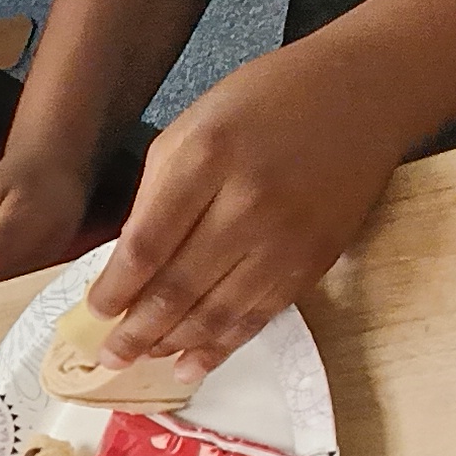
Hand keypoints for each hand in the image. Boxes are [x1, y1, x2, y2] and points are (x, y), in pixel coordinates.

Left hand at [83, 42, 411, 369]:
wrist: (362, 93)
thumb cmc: (267, 101)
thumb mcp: (192, 126)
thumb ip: (157, 192)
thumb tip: (129, 263)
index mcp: (206, 160)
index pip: (146, 245)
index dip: (114, 289)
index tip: (93, 312)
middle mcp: (247, 203)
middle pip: (178, 287)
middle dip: (136, 331)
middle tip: (108, 357)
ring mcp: (286, 237)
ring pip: (217, 311)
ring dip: (173, 345)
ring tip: (141, 362)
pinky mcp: (314, 260)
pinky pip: (259, 315)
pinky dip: (223, 345)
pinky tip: (193, 362)